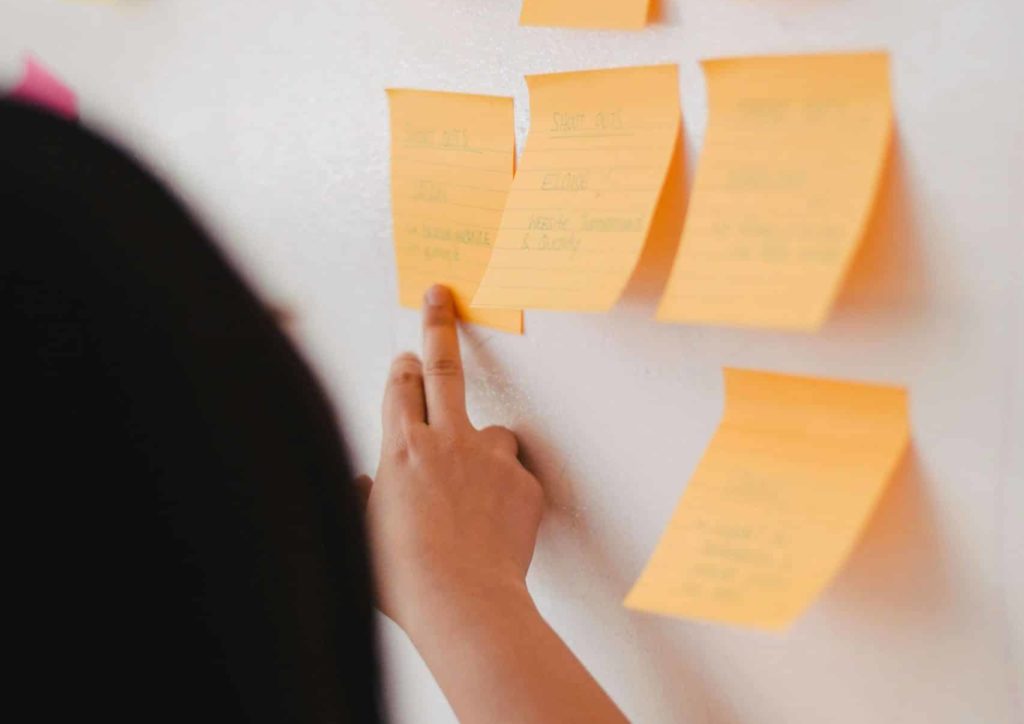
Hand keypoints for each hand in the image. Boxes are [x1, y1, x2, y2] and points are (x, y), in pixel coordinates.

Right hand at [362, 285, 543, 635]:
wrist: (463, 602)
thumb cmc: (404, 577)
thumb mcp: (362, 534)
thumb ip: (366, 498)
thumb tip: (366, 484)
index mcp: (401, 449)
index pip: (398, 387)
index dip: (400, 367)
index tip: (404, 355)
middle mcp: (446, 441)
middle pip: (442, 368)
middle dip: (439, 326)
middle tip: (442, 295)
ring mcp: (490, 458)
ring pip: (492, 431)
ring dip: (484, 445)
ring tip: (478, 487)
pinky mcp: (523, 482)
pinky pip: (515, 476)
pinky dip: (506, 491)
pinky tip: (496, 524)